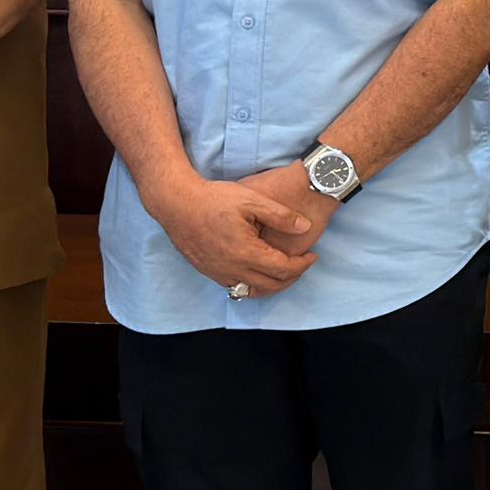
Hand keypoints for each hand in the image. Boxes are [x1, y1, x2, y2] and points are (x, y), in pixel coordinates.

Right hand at [153, 167, 320, 294]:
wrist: (176, 203)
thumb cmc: (213, 199)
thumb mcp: (252, 200)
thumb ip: (281, 216)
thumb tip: (305, 227)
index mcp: (246, 253)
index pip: (284, 270)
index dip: (303, 265)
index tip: (312, 255)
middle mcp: (232, 269)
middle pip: (272, 285)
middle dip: (293, 277)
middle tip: (303, 264)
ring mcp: (218, 273)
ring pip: (253, 291)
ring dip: (273, 284)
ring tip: (285, 271)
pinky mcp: (208, 272)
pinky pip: (236, 287)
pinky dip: (253, 284)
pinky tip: (258, 271)